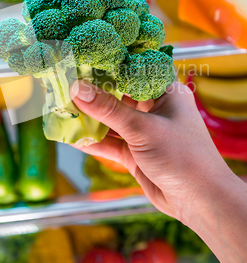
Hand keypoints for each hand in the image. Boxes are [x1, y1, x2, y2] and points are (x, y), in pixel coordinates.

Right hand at [70, 80, 233, 225]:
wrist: (200, 202)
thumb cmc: (183, 156)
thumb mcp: (142, 129)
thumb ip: (108, 110)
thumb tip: (77, 88)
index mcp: (166, 92)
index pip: (133, 71)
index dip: (109, 65)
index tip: (82, 60)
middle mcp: (154, 109)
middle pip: (118, 96)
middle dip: (93, 94)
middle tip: (65, 85)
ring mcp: (144, 132)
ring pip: (111, 121)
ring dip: (89, 119)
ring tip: (61, 110)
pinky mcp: (136, 154)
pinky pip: (110, 143)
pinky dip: (93, 141)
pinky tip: (71, 137)